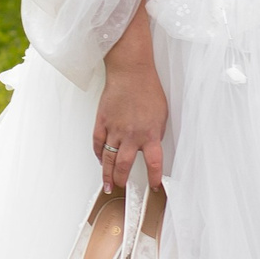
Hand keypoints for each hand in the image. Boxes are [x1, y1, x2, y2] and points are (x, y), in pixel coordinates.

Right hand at [94, 30, 166, 192]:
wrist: (130, 72)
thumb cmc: (148, 90)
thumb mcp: (161, 115)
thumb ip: (156, 133)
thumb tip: (152, 147)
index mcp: (150, 134)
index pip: (153, 164)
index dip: (154, 178)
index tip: (154, 186)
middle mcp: (131, 135)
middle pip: (124, 166)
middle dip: (122, 179)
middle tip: (121, 186)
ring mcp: (114, 128)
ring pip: (108, 159)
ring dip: (107, 174)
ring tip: (108, 185)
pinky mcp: (102, 121)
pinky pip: (98, 143)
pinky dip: (98, 154)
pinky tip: (100, 160)